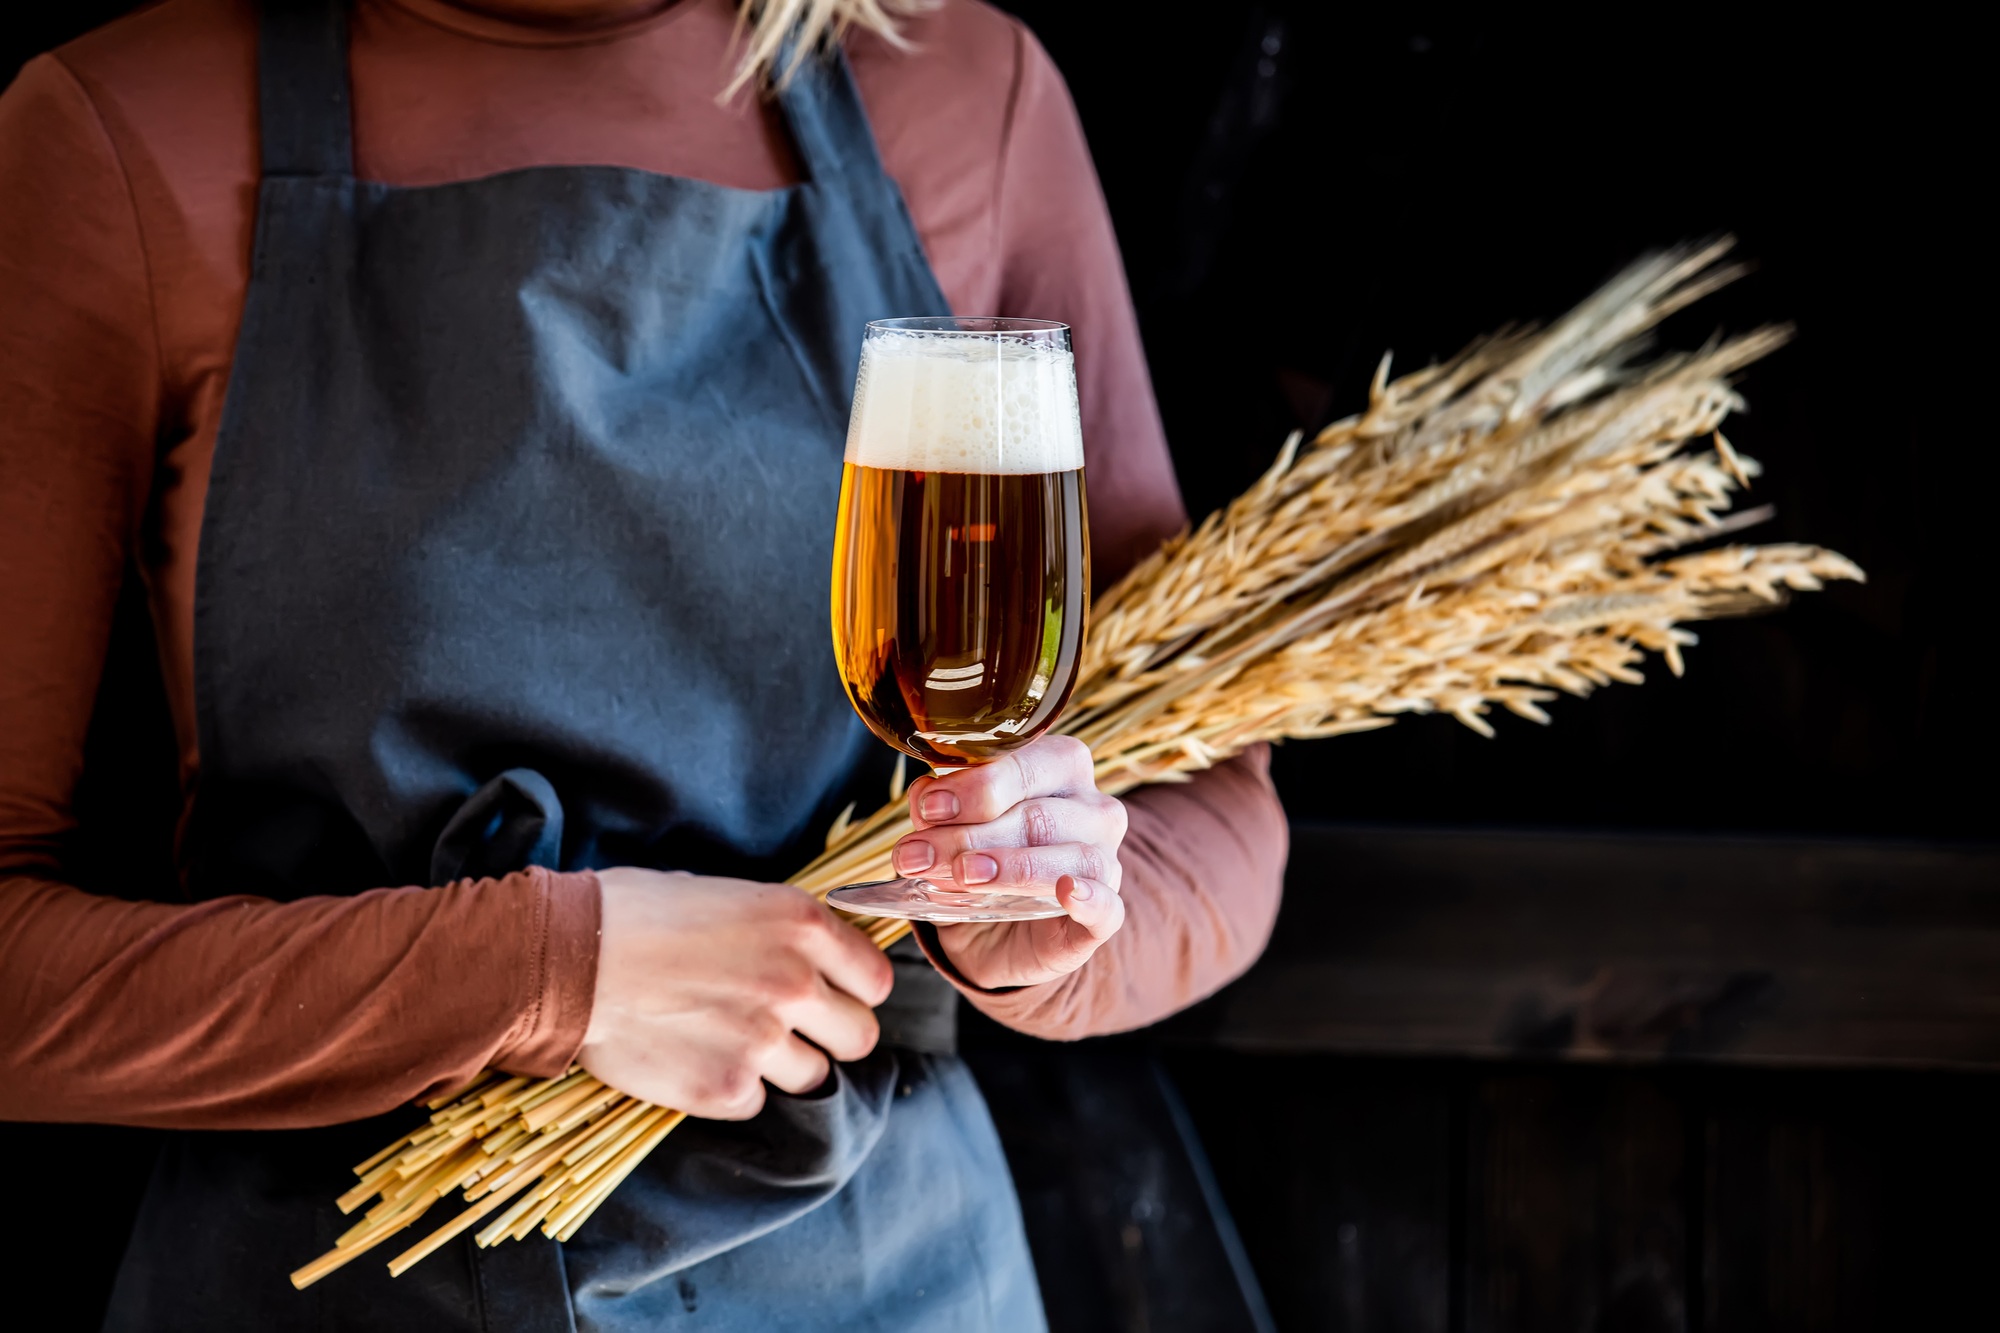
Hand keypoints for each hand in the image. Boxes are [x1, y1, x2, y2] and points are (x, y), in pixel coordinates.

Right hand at [579, 868, 892, 1119]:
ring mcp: (763, 1039)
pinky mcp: (725, 1087)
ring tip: (731, 1041)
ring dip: (781, 1066)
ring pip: (814, 1077)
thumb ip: (783, 932)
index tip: (830, 995)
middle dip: (831, 1036)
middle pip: (861, 1037)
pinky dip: (733, 1089)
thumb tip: (815, 959)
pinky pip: (757, 1103)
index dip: (853, 991)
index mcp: (801, 924)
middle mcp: (794, 982)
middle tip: (791, 1029)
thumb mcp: (730, 895)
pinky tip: (696, 1059)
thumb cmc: (636, 914)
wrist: (566, 959)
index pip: (875, 980)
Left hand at [891, 735, 1127, 989]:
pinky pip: (1109, 905)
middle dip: (972, 834)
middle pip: (1039, 814)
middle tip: (919, 855)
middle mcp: (1092, 809)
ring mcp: (1105, 863)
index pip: (1026, 763)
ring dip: (1012, 866)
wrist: (995, 935)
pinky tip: (1068, 892)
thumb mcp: (949, 833)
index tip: (929, 808)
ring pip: (1073, 857)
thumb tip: (925, 796)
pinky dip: (1091, 898)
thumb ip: (938, 812)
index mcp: (1058, 769)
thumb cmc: (979, 865)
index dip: (976, 784)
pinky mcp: (1105, 917)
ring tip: (963, 876)